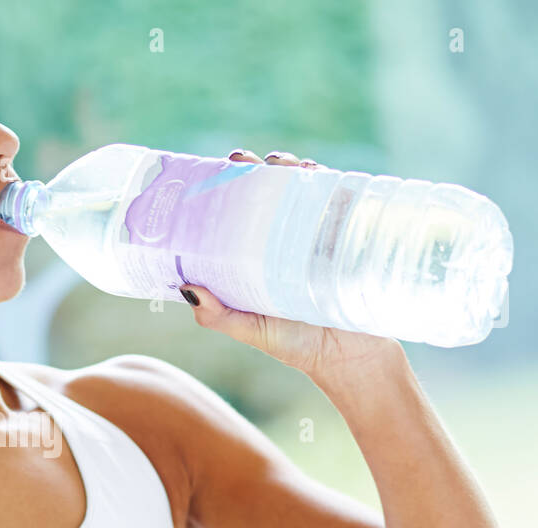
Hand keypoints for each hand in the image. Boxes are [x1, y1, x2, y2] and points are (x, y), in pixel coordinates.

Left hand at [178, 149, 402, 379]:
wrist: (351, 358)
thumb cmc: (296, 345)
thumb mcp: (250, 330)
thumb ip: (218, 316)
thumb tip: (185, 287)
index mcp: (254, 257)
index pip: (235, 215)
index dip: (223, 190)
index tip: (209, 173)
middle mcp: (282, 241)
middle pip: (265, 193)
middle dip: (252, 168)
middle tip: (239, 159)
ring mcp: (314, 234)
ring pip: (298, 189)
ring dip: (287, 167)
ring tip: (277, 163)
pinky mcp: (344, 235)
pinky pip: (335, 198)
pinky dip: (325, 178)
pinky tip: (312, 170)